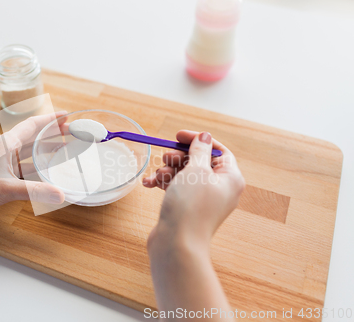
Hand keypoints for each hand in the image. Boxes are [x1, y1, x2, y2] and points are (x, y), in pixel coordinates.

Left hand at [0, 111, 67, 224]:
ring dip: (47, 150)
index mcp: (5, 144)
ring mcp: (3, 164)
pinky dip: (39, 168)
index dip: (50, 119)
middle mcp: (5, 150)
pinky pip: (26, 168)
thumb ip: (34, 191)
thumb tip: (60, 195)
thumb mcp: (4, 188)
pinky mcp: (2, 176)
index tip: (67, 115)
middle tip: (73, 133)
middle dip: (53, 134)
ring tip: (66, 150)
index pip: (32, 125)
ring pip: (30, 153)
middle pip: (34, 137)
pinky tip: (49, 173)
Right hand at [144, 130, 244, 252]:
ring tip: (156, 176)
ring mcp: (204, 201)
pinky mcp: (188, 209)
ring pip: (185, 175)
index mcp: (231, 178)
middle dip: (179, 157)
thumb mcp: (196, 170)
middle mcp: (221, 189)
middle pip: (200, 162)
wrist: (177, 244)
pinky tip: (149, 184)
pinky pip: (178, 189)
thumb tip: (205, 137)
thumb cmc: (190, 205)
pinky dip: (164, 184)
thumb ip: (199, 150)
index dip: (199, 140)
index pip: (218, 150)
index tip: (178, 136)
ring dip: (168, 171)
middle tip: (165, 157)